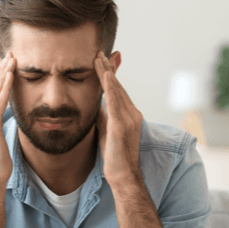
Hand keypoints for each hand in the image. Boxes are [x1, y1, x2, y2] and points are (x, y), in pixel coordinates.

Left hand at [94, 51, 142, 184]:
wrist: (123, 175)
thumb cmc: (114, 157)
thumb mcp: (106, 131)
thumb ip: (103, 116)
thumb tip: (96, 104)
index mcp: (130, 115)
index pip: (119, 91)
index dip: (111, 75)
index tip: (104, 61)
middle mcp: (132, 114)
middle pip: (118, 86)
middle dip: (108, 68)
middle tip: (100, 51)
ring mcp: (129, 118)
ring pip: (116, 90)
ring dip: (106, 72)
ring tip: (98, 57)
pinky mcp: (121, 125)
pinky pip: (114, 100)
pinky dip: (109, 85)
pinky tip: (103, 74)